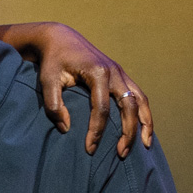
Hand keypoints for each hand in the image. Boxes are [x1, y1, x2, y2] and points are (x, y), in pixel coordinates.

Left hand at [0, 22, 152, 157]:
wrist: (61, 39)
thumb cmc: (53, 61)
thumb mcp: (47, 80)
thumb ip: (53, 104)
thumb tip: (66, 129)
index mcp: (97, 72)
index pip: (102, 108)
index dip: (97, 131)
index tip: (90, 149)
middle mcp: (114, 72)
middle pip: (129, 106)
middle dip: (128, 132)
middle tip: (121, 154)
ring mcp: (121, 73)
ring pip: (141, 100)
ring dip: (145, 123)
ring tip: (145, 145)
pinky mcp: (121, 76)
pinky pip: (139, 95)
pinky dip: (144, 113)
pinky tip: (143, 129)